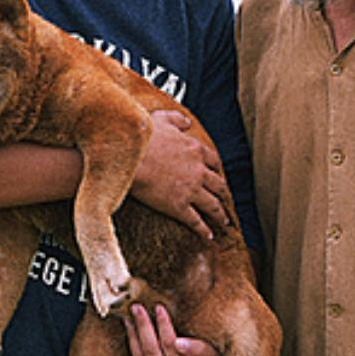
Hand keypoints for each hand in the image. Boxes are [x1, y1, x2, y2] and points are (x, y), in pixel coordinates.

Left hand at [124, 303, 224, 355]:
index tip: (158, 307)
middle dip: (142, 327)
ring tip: (129, 318)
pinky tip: (132, 335)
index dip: (163, 324)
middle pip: (151, 352)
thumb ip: (201, 350)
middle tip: (136, 307)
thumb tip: (178, 341)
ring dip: (133, 338)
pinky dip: (135, 351)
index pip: (170, 346)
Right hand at [130, 110, 230, 239]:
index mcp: (195, 149)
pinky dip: (203, 230)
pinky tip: (208, 236)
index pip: (213, 161)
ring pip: (212, 205)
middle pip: (218, 185)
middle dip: (222, 193)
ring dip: (219, 214)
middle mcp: (198, 171)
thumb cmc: (142, 137)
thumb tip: (186, 121)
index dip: (216, 169)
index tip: (217, 174)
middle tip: (225, 200)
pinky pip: (196, 221)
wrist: (129, 155)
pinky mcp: (179, 206)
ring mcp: (191, 190)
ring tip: (224, 221)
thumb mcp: (162, 119)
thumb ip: (177, 119)